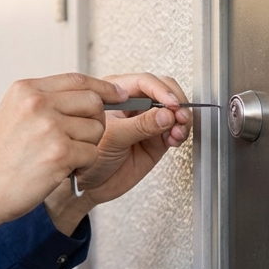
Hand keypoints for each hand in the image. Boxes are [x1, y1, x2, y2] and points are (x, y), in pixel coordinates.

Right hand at [0, 73, 126, 245]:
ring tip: (61, 158)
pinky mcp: (60, 153)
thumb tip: (86, 95)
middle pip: (93, 102)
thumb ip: (44, 102)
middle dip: (95, 122)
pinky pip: (92, 154)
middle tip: (79, 140)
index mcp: (25, 90)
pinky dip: (82, 166)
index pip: (77, 79)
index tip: (118, 95)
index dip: (103, 88)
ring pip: (96, 129)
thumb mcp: (13, 116)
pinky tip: (60, 170)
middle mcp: (37, 103)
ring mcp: (49, 127)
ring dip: (87, 147)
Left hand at [43, 73, 191, 234]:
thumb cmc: (88, 158)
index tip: (171, 104)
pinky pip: (174, 130)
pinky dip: (179, 132)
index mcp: (115, 95)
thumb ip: (140, 125)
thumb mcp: (112, 138)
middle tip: (179, 116)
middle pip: (163, 92)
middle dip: (175, 102)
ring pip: (172, 111)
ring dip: (181, 118)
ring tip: (177, 131)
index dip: (161, 90)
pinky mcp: (155, 140)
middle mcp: (132, 105)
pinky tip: (175, 138)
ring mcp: (146, 122)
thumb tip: (166, 114)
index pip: (145, 82)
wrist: (89, 186)